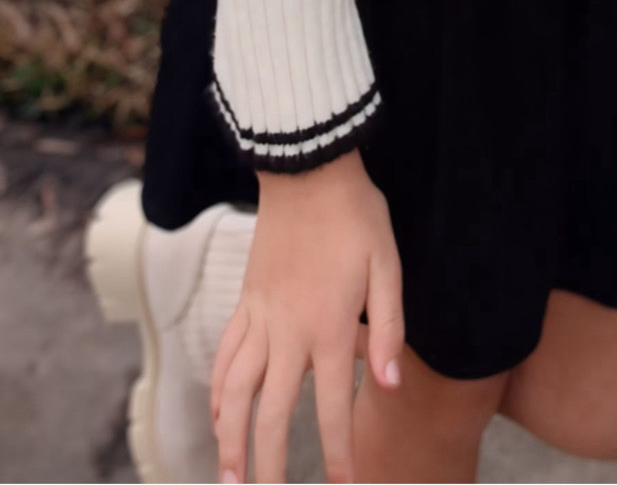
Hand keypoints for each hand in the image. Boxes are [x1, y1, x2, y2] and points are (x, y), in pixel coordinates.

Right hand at [211, 151, 402, 484]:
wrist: (308, 169)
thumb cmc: (357, 216)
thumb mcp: (388, 266)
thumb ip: (389, 329)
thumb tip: (390, 386)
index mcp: (329, 327)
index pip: (331, 409)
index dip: (338, 453)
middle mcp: (288, 331)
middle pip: (272, 413)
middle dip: (270, 465)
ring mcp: (261, 317)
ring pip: (235, 392)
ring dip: (230, 439)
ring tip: (228, 479)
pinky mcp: (247, 300)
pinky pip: (226, 355)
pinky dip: (218, 391)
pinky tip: (218, 416)